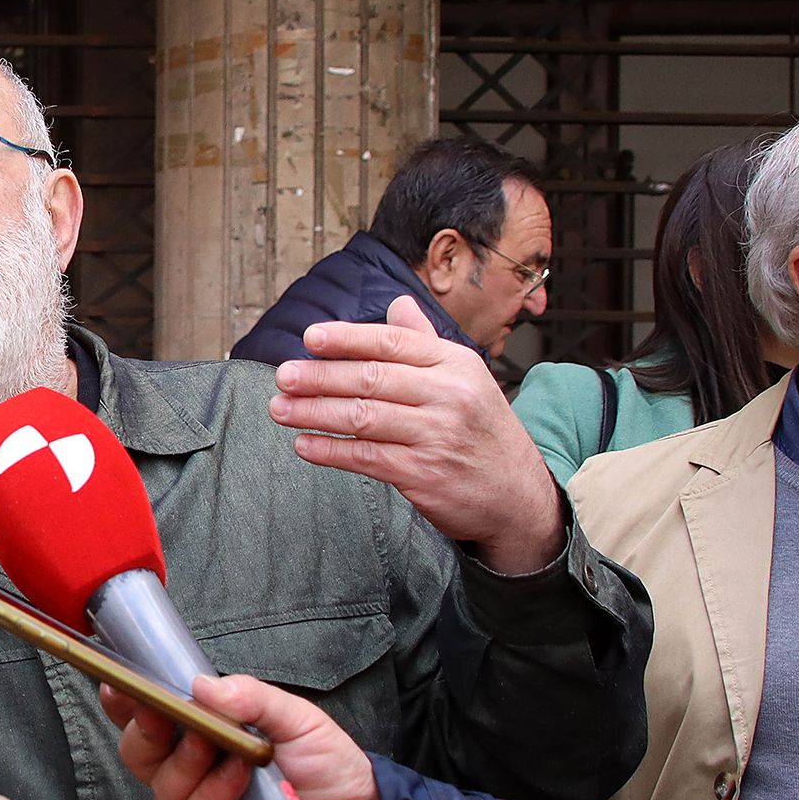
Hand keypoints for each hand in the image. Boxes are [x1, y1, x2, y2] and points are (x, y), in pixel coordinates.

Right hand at [104, 676, 397, 799]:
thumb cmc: (327, 768)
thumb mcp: (295, 717)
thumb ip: (251, 697)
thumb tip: (201, 684)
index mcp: (200, 741)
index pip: (148, 723)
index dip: (126, 704)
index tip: (119, 683)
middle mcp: (192, 781)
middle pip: (140, 758)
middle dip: (144, 733)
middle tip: (161, 711)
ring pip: (165, 796)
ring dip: (189, 767)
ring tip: (222, 748)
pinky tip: (237, 781)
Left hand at [271, 295, 562, 572]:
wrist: (518, 497)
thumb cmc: (482, 431)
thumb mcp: (466, 379)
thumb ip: (426, 342)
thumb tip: (397, 302)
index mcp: (456, 364)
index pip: (393, 343)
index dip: (348, 338)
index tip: (310, 337)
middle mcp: (449, 396)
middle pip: (371, 379)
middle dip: (320, 376)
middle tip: (283, 375)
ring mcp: (437, 437)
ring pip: (362, 418)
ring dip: (315, 413)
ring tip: (280, 409)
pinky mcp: (424, 475)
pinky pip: (366, 457)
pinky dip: (330, 450)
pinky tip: (304, 444)